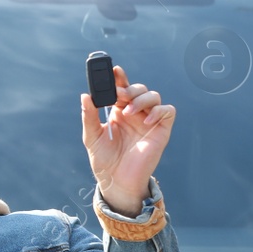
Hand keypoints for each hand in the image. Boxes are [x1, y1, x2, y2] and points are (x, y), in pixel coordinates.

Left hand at [81, 65, 174, 214]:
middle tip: (118, 95)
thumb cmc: (104, 160)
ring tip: (128, 112)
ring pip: (153, 96)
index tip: (113, 70)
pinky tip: (146, 120)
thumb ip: (89, 116)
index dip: (119, 77)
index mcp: (118, 111)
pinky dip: (159, 111)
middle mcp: (135, 113)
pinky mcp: (161, 130)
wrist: (116, 181)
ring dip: (141, 99)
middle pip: (139, 88)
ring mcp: (149, 121)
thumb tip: (85, 95)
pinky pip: (167, 111)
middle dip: (129, 89)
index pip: (121, 88)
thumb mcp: (92, 136)